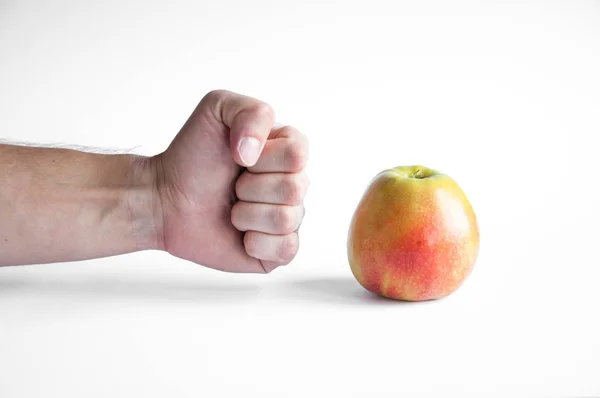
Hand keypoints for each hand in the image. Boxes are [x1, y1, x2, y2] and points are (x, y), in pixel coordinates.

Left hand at [153, 90, 308, 272]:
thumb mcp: (217, 108)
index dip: (264, 157)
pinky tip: (240, 234)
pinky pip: (286, 248)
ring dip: (247, 214)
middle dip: (251, 187)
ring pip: (287, 219)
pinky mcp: (276, 250)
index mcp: (286, 151)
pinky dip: (256, 242)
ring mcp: (287, 218)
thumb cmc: (192, 155)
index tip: (237, 156)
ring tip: (231, 209)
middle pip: (295, 188)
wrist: (165, 198)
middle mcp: (292, 184)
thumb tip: (255, 152)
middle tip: (231, 186)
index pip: (298, 153)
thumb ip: (252, 112)